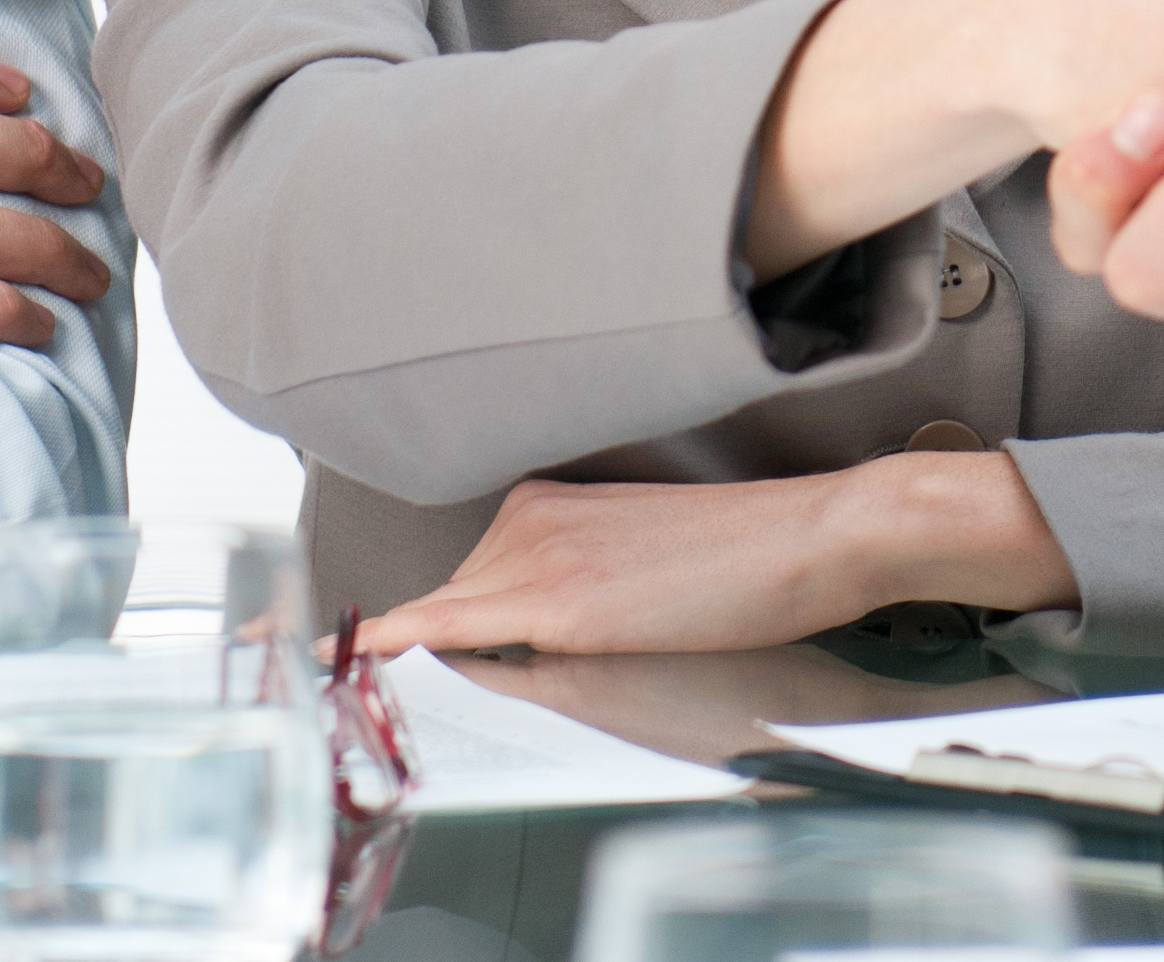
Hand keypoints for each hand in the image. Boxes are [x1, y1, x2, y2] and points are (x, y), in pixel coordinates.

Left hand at [350, 453, 1075, 656]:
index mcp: (552, 503)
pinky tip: (358, 649)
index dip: (417, 615)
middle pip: (453, 600)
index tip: (350, 628)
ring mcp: (541, 555)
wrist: (814, 534)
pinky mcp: (560, 601)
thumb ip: (576, 579)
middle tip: (432, 660)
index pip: (465, 578)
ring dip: (433, 648)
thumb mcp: (643, 559)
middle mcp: (532, 518)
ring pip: (453, 617)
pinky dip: (399, 638)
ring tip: (475, 656)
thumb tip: (527, 629)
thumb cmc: (755, 554)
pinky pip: (453, 624)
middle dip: (435, 639)